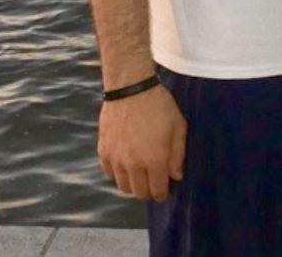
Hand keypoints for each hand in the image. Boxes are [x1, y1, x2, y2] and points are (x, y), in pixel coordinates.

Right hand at [98, 82, 186, 200]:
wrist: (130, 87)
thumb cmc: (158, 105)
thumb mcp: (178, 125)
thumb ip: (178, 154)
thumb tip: (176, 176)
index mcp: (154, 160)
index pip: (157, 192)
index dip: (162, 194)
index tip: (164, 190)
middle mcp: (133, 165)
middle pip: (139, 194)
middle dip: (148, 192)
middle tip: (153, 182)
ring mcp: (116, 159)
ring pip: (123, 187)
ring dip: (133, 184)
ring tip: (139, 173)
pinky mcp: (103, 152)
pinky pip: (109, 174)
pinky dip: (118, 174)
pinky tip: (125, 164)